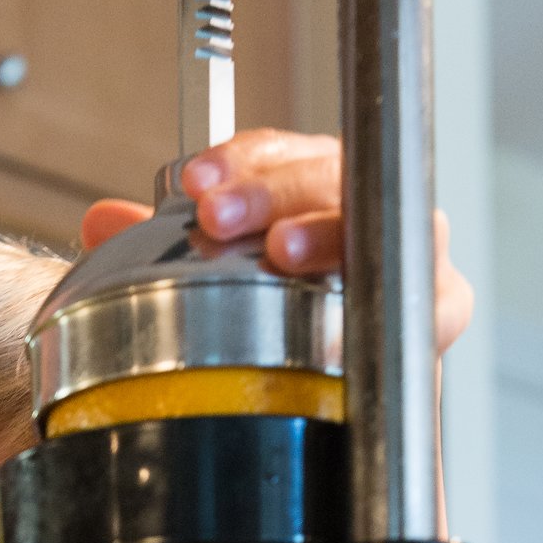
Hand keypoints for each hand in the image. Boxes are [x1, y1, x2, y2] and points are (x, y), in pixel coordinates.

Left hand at [81, 129, 473, 357]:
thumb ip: (160, 241)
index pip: (282, 153)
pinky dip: (385, 308)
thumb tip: (102, 220)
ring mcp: (411, 253)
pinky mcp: (440, 308)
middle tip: (220, 215)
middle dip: (272, 190)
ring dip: (328, 231)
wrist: (342, 389)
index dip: (241, 159)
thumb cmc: (279, 316)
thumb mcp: (213, 273)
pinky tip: (339, 326)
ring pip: (380, 222)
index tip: (197, 180)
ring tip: (283, 250)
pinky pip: (429, 301)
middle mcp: (369, 207)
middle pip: (333, 175)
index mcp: (316, 186)